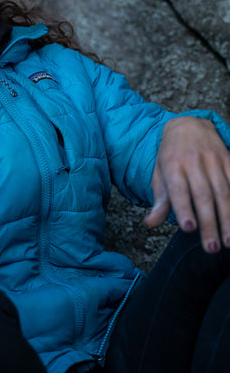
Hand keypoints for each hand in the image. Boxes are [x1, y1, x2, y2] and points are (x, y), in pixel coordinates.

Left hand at [145, 116, 229, 252]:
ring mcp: (213, 159)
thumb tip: (150, 223)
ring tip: (228, 241)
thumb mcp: (160, 174)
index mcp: (172, 165)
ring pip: (223, 190)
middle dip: (209, 223)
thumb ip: (160, 201)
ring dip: (227, 217)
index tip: (189, 229)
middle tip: (211, 248)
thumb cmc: (171, 156)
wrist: (188, 124)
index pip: (178, 190)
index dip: (184, 209)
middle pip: (203, 195)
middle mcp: (193, 161)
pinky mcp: (228, 159)